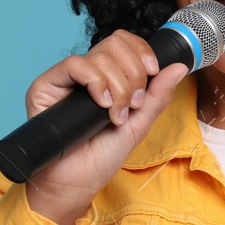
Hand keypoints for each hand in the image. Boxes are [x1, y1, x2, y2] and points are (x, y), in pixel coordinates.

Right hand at [20, 29, 189, 224]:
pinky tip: (101, 104)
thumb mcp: (139, 123)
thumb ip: (158, 95)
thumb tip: (179, 67)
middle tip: (133, 104)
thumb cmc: (102, 157)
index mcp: (107, 77)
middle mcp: (85, 73)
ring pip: (99, 55)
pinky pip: (74, 65)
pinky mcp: (45, 86)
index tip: (153, 72)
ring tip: (116, 115)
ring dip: (117, 87)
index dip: (141, 52)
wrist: (78, 182)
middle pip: (114, 43)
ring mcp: (65, 79)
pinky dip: (95, 81)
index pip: (124, 42)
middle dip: (133, 73)